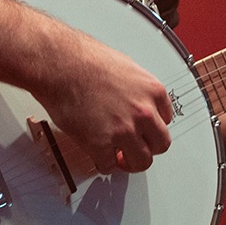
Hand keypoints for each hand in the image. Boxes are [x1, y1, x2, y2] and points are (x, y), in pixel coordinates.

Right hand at [31, 30, 173, 173]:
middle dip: (148, 148)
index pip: (166, 119)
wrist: (59, 63)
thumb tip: (134, 97)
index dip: (152, 127)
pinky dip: (103, 163)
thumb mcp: (124, 67)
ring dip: (130, 162)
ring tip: (120, 158)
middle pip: (160, 144)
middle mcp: (143, 112)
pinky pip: (108, 165)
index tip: (145, 131)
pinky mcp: (100, 144)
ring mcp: (124, 130)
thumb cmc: (83, 59)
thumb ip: (135, 88)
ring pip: (141, 161)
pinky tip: (98, 155)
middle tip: (137, 148)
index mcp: (152, 91)